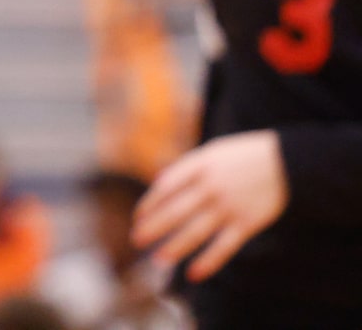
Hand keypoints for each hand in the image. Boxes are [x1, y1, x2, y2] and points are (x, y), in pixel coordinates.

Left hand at [136, 129, 286, 281]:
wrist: (288, 162)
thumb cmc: (245, 155)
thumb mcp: (213, 151)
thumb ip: (187, 167)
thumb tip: (160, 183)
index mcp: (199, 166)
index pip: (165, 188)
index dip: (150, 204)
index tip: (138, 217)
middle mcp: (210, 187)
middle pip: (175, 211)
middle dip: (154, 227)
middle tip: (137, 240)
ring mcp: (229, 207)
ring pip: (195, 232)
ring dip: (175, 247)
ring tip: (158, 260)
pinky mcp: (247, 224)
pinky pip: (224, 247)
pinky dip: (209, 262)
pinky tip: (194, 274)